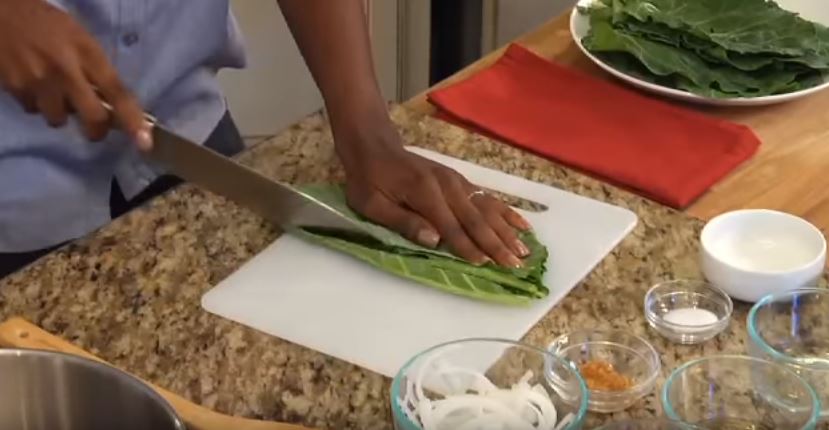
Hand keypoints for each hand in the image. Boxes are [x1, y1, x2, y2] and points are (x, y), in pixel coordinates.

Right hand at [0, 0, 149, 148]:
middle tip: (95, 127)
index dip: (133, 120)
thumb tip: (112, 105)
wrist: (0, 11)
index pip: (117, 92)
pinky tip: (33, 83)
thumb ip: (96, 69)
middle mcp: (65, 70)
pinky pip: (33, 110)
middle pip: (93, 117)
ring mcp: (38, 81)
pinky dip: (36, 103)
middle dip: (96, 130)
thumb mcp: (79, 38)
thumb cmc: (45, 23)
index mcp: (87, 53)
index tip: (145, 142)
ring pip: (59, 119)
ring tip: (53, 91)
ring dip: (60, 112)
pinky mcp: (14, 88)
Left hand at [341, 139, 531, 267]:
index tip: (486, 264)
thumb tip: (433, 240)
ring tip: (526, 249)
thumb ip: (403, 222)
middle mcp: (447, 185)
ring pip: (487, 208)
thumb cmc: (368, 180)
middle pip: (476, 219)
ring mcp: (456, 181)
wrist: (373, 146)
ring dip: (507, 230)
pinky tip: (522, 224)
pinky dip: (506, 212)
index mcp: (424, 192)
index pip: (450, 226)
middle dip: (497, 243)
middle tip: (516, 264)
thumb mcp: (372, 204)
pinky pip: (487, 197)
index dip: (467, 246)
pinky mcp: (460, 181)